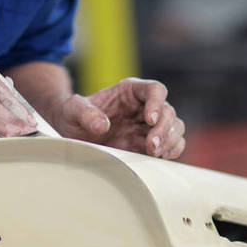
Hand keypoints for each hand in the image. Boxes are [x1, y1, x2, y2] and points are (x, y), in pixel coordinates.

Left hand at [55, 77, 185, 158]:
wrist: (73, 133)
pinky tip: (159, 157)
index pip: (155, 90)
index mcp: (130, 91)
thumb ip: (84, 113)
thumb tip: (102, 125)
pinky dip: (171, 150)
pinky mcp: (150, 143)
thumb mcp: (72, 110)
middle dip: (163, 129)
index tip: (150, 120)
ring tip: (153, 153)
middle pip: (168, 111)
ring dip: (169, 140)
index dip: (157, 103)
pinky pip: (173, 144)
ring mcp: (149, 125)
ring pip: (175, 127)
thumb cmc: (73, 116)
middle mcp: (144, 106)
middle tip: (150, 146)